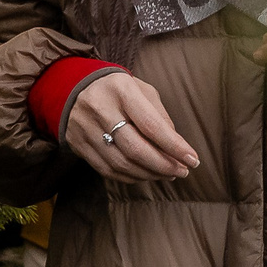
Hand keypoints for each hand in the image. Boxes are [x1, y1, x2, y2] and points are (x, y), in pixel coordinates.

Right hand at [63, 70, 198, 182]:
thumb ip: (160, 116)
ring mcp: (86, 129)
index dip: (174, 146)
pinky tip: (147, 174)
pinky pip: (108, 170)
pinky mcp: (78, 146)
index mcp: (121, 90)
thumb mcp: (142, 90)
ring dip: (150, 174)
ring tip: (168, 173)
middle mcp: (101, 109)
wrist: (73, 88)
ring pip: (122, 164)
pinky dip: (132, 177)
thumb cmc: (118, 90)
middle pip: (136, 149)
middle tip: (182, 171)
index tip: (193, 159)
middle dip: (164, 165)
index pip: (151, 125)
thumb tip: (176, 147)